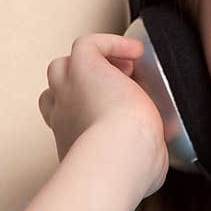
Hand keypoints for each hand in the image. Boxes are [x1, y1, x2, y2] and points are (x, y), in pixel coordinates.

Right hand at [38, 34, 167, 194]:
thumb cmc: (129, 167)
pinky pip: (88, 43)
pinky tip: (134, 50)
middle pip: (56, 89)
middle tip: (116, 86)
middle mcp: (64, 113)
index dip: (83, 108)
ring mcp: (69, 89)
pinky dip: (110, 42)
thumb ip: (139, 158)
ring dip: (90, 64)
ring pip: (62, 65)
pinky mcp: (83, 67)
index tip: (111, 111)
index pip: (63, 118)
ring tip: (124, 68)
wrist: (122, 153)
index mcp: (73, 138)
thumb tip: (154, 159)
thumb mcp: (134, 166)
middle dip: (80, 84)